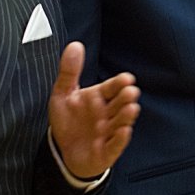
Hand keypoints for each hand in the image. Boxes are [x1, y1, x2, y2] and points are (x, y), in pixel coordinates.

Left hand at [48, 42, 140, 178]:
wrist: (64, 150)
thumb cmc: (69, 120)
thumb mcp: (63, 93)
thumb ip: (70, 70)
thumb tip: (75, 44)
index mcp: (99, 97)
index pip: (112, 87)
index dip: (119, 83)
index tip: (127, 78)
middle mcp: (107, 113)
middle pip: (120, 103)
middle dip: (126, 98)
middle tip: (130, 91)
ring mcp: (108, 132)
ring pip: (121, 122)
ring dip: (126, 116)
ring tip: (131, 108)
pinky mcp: (107, 150)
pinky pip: (115, 145)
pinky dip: (120, 139)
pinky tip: (124, 131)